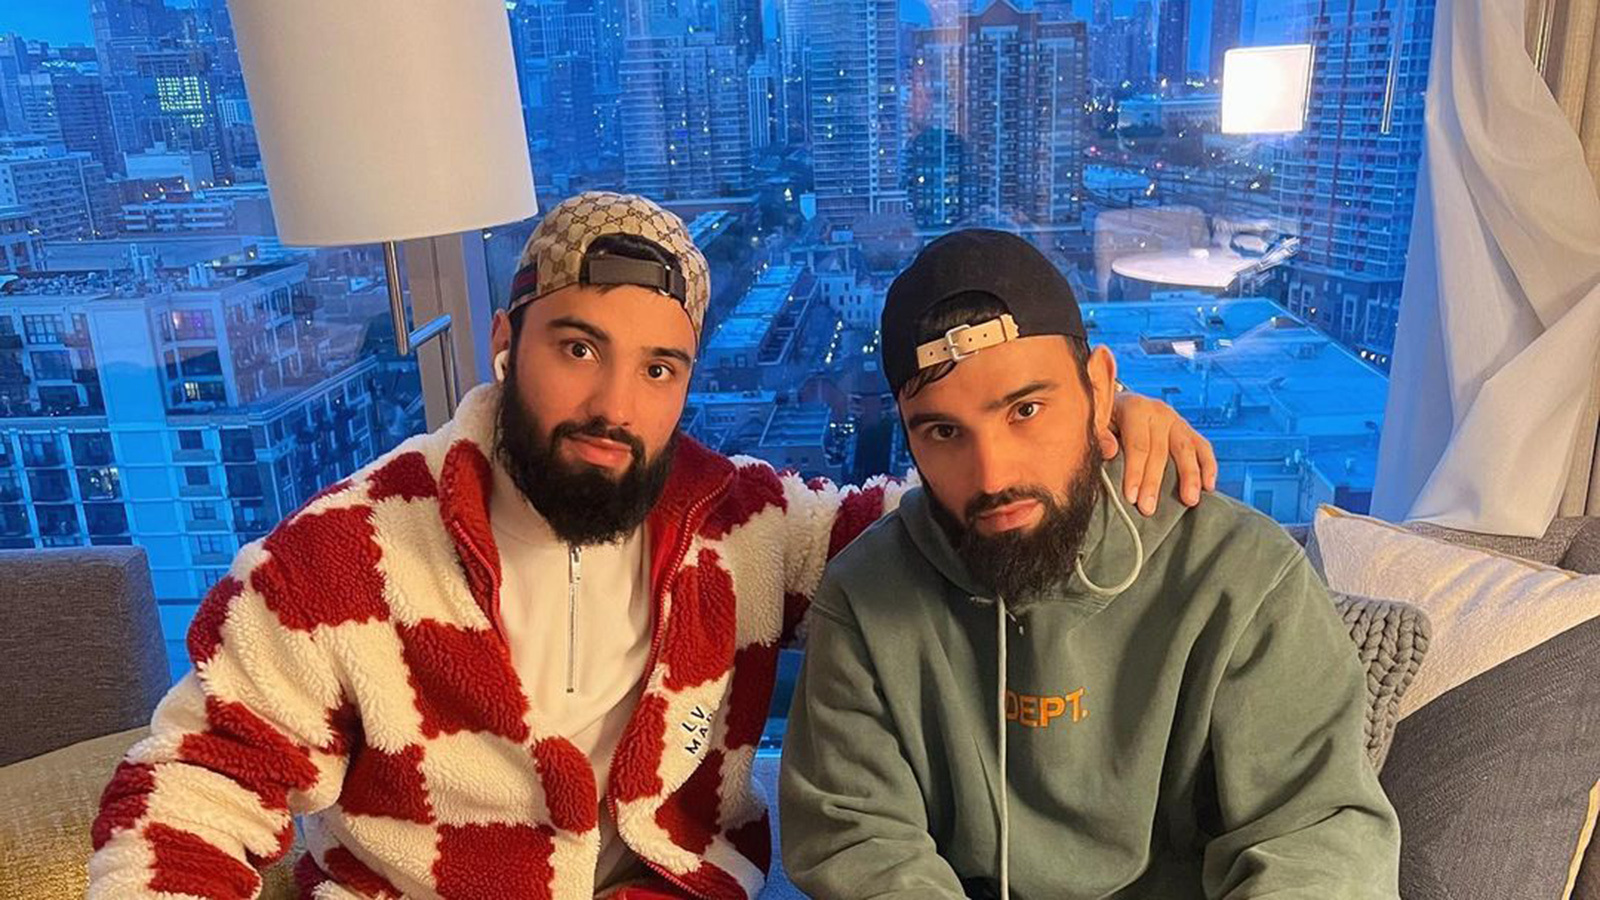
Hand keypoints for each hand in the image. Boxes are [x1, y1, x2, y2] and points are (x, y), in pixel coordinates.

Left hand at [1099, 392, 1217, 515]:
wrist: (1119, 404)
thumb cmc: (1106, 418)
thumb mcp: (1096, 421)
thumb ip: (1099, 434)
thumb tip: (1109, 450)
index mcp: (1135, 408)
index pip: (1138, 445)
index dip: (1135, 472)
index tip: (1132, 497)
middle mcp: (1159, 412)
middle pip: (1160, 451)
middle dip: (1154, 482)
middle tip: (1149, 509)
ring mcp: (1176, 420)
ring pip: (1186, 449)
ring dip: (1190, 476)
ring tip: (1189, 501)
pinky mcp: (1187, 429)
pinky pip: (1203, 447)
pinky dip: (1208, 466)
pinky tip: (1209, 486)